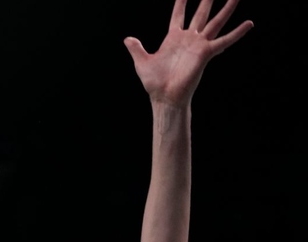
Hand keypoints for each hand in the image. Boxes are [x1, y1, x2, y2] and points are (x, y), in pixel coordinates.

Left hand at [125, 0, 252, 106]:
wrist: (164, 96)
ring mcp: (199, 45)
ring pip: (216, 22)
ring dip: (226, 8)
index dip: (181, 3)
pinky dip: (237, 33)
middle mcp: (189, 39)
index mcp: (173, 38)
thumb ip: (136, 49)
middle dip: (207, 0)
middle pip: (201, 13)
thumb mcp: (142, 62)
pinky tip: (249, 23)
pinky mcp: (206, 53)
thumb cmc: (154, 83)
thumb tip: (127, 39)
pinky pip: (224, 40)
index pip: (178, 15)